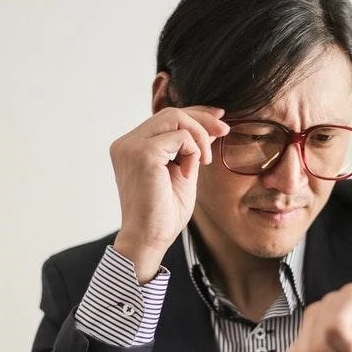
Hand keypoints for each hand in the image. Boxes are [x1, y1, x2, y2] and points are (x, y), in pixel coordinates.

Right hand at [109, 106, 228, 280]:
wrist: (150, 239)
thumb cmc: (164, 214)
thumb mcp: (182, 172)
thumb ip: (190, 149)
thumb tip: (210, 125)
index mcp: (132, 147)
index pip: (165, 118)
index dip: (195, 114)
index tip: (219, 118)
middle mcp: (126, 143)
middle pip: (171, 112)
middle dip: (202, 119)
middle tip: (225, 132)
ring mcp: (131, 146)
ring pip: (175, 117)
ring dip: (199, 136)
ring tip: (205, 161)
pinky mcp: (142, 153)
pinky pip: (180, 136)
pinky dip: (193, 151)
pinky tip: (190, 173)